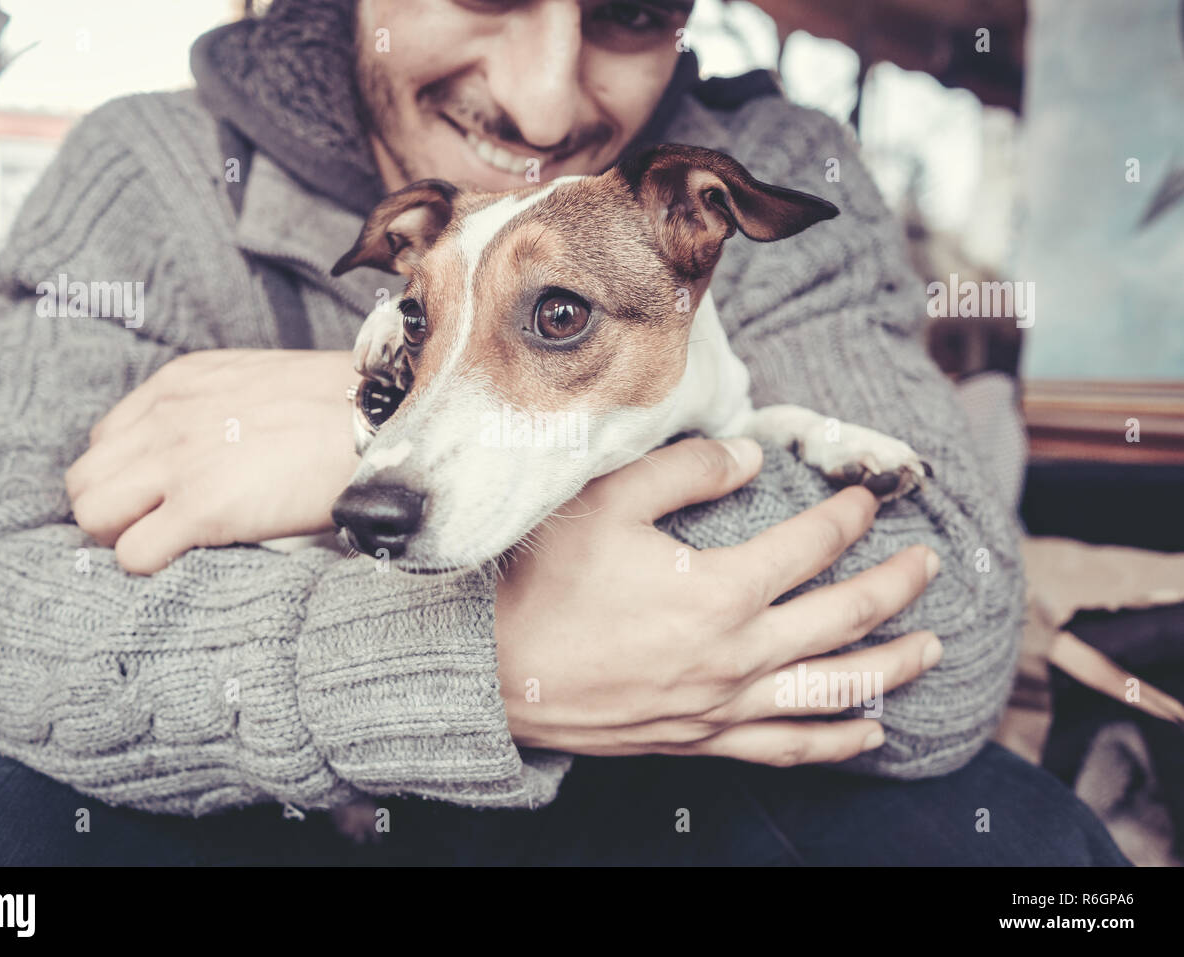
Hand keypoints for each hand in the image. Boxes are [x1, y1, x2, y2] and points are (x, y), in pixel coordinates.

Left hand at [66, 349, 361, 573]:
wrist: (383, 418)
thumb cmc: (340, 408)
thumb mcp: (257, 384)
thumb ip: (216, 409)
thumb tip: (214, 452)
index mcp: (179, 384)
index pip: (107, 440)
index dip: (130, 477)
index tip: (161, 498)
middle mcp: (165, 417)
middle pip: (86, 480)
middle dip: (114, 512)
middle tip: (157, 531)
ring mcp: (178, 462)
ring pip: (93, 516)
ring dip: (124, 538)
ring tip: (172, 547)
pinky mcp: (202, 508)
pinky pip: (132, 554)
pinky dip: (152, 565)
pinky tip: (192, 559)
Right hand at [495, 436, 942, 765]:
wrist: (496, 673)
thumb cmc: (545, 583)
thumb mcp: (608, 501)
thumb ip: (686, 469)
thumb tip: (750, 456)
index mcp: (721, 589)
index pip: (810, 545)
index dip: (846, 517)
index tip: (864, 499)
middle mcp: (738, 653)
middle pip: (845, 617)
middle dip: (897, 586)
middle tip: (929, 565)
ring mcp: (724, 704)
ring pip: (834, 689)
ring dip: (892, 668)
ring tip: (933, 649)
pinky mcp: (702, 738)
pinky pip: (788, 747)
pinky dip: (837, 740)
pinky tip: (870, 732)